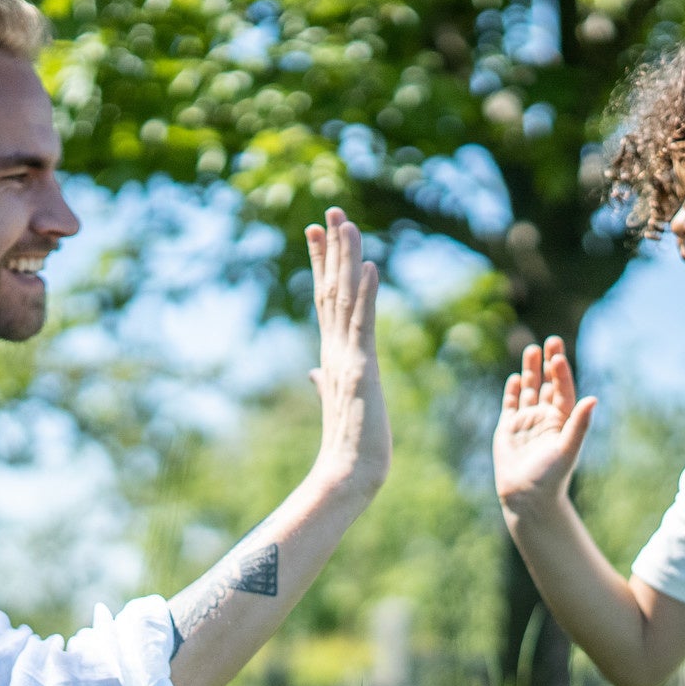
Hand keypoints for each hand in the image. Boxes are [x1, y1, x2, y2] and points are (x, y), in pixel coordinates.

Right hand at [304, 208, 389, 497]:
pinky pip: (364, 324)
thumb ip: (323, 381)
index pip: (326, 300)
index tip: (317, 230)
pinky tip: (371, 267)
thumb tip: (313, 372)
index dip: (322, 263)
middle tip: (331, 211)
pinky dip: (367, 294)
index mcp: (331, 354)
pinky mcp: (361, 370)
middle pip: (331, 289)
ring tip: (347, 223)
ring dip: (347, 260)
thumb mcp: (336, 403)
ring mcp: (346, 357)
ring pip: (345, 299)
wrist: (347, 474)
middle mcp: (334, 349)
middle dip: (331, 249)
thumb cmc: (346, 445)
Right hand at [493, 335, 596, 522]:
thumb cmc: (551, 477)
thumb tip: (594, 399)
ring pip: (529, 391)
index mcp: (562, 422)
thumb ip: (579, 424)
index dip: (561, 374)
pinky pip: (511, 405)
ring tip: (531, 349)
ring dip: (530, 372)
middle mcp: (545, 420)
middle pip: (548, 385)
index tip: (558, 357)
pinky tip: (515, 378)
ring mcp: (526, 423)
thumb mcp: (567, 449)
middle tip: (552, 341)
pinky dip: (512, 391)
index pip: (563, 391)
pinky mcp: (508, 430)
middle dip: (549, 364)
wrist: (527, 498)